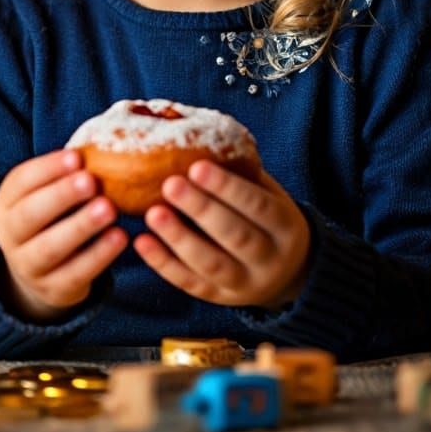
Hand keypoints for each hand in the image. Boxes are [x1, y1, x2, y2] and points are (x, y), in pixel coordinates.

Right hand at [0, 150, 127, 321]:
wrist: (36, 272)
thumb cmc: (50, 217)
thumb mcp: (45, 194)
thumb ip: (65, 175)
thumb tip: (100, 144)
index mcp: (7, 202)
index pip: (21, 182)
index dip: (48, 169)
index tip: (77, 157)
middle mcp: (10, 234)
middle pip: (30, 215)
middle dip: (60, 196)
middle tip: (90, 180)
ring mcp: (28, 265)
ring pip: (50, 247)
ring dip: (80, 226)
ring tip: (110, 208)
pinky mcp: (53, 289)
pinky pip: (75, 273)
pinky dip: (99, 256)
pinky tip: (120, 237)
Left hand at [133, 161, 309, 309]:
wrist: (288, 272)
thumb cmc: (265, 215)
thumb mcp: (267, 192)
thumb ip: (240, 171)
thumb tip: (197, 133)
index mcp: (285, 226)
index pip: (258, 206)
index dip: (228, 188)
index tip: (197, 166)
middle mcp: (269, 259)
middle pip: (236, 236)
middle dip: (201, 209)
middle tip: (170, 184)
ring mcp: (244, 284)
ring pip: (211, 264)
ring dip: (179, 238)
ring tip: (152, 213)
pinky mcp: (218, 297)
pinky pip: (190, 283)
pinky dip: (164, 264)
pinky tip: (142, 242)